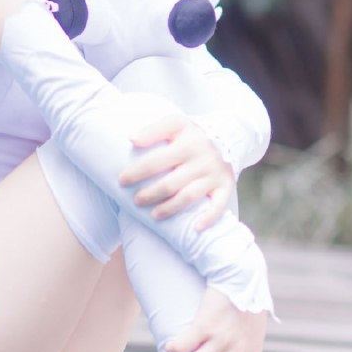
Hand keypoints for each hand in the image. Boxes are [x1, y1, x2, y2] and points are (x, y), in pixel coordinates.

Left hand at [118, 112, 234, 230]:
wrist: (230, 136)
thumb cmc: (193, 134)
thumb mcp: (175, 123)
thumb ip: (153, 129)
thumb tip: (132, 139)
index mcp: (187, 142)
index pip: (156, 161)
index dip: (137, 172)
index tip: (122, 181)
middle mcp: (202, 159)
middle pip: (170, 183)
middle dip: (150, 194)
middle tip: (136, 201)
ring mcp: (214, 174)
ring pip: (189, 196)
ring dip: (169, 208)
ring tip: (154, 215)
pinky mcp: (226, 186)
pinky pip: (219, 206)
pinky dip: (208, 218)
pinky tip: (195, 228)